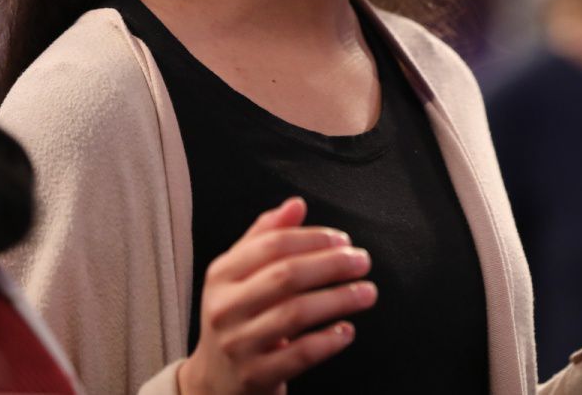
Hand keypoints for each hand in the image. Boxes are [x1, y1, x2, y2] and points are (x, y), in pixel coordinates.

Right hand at [178, 197, 376, 394]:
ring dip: (339, 300)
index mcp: (221, 275)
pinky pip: (300, 355)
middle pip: (286, 276)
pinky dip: (328, 340)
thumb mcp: (240, 274)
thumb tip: (295, 204)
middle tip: (361, 261)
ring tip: (366, 292)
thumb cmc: (237, 317)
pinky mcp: (255, 375)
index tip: (342, 240)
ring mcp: (238, 344)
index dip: (312, 238)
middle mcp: (225, 307)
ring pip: (296, 314)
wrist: (216, 380)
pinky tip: (346, 331)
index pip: (271, 245)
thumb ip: (266, 236)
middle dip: (331, 264)